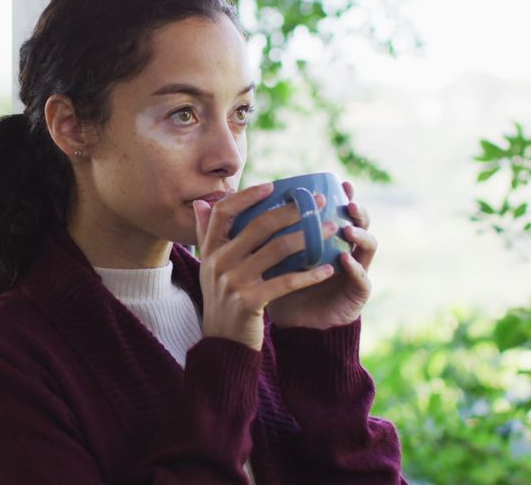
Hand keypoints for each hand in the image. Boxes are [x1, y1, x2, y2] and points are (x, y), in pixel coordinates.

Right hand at [192, 183, 340, 350]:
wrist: (222, 343)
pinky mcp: (249, 302)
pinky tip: (327, 269)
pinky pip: (286, 281)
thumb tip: (200, 201)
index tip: (272, 186)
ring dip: (308, 236)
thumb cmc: (222, 299)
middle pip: (257, 226)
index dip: (247, 196)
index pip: (224, 212)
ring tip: (330, 229)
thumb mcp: (208, 267)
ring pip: (276, 250)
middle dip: (290, 210)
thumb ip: (205, 234)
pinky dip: (309, 274)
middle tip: (315, 201)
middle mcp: (218, 262)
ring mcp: (233, 282)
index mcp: (209, 250)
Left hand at [266, 180, 376, 329]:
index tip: (340, 183)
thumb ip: (255, 233)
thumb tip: (218, 205)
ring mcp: (355, 272)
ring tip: (346, 228)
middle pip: (361, 224)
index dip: (345, 197)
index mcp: (328, 240)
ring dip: (360, 235)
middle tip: (348, 202)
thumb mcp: (268, 256)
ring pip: (368, 247)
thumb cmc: (279, 286)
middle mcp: (346, 251)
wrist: (292, 325)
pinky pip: (361, 279)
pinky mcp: (356, 295)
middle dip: (358, 211)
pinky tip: (344, 260)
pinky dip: (354, 268)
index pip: (341, 213)